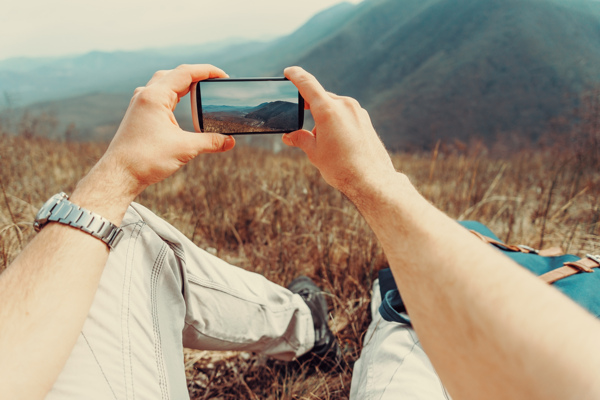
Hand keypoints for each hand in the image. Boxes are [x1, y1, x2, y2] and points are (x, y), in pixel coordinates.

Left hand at [94, 64, 235, 200]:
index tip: (224, 76)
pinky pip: (158, 96)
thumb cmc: (146, 159)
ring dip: (183, 84)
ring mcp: (140, 104)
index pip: (185, 73)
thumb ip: (211, 142)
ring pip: (164, 83)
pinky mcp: (138, 114)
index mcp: (155, 96)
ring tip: (201, 90)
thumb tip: (230, 141)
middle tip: (214, 83)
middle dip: (197, 76)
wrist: (119, 175)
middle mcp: (145, 95)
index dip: (207, 71)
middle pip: (174, 74)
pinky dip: (173, 95)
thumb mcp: (185, 148)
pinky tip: (180, 104)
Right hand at [282, 67, 395, 200]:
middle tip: (300, 119)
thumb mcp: (314, 153)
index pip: (307, 84)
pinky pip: (346, 114)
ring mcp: (357, 111)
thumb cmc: (341, 167)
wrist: (371, 180)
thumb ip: (300, 139)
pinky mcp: (365, 119)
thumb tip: (289, 136)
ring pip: (334, 107)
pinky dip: (337, 121)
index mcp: (328, 110)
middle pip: (320, 98)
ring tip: (322, 141)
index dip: (296, 76)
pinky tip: (337, 141)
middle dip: (309, 107)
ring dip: (324, 117)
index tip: (288, 72)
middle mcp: (344, 105)